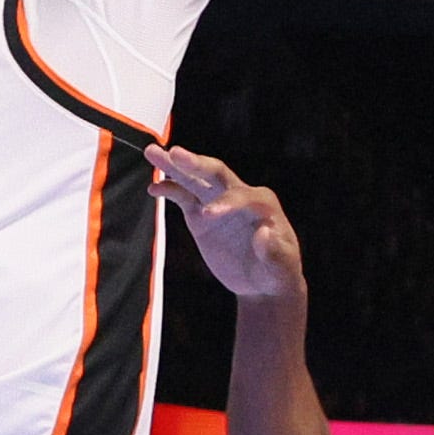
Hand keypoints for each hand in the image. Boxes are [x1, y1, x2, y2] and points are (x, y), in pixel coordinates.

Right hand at [151, 148, 304, 305]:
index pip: (239, 194)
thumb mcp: (281, 267)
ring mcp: (217, 203)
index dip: (224, 202)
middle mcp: (238, 195)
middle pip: (214, 173)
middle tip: (175, 153)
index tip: (207, 216)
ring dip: (174, 166)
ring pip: (194, 180)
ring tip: (152, 152)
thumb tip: (264, 233)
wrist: (261, 282)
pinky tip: (153, 188)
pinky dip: (169, 190)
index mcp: (261, 202)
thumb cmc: (277, 272)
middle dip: (195, 163)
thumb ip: (274, 252)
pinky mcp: (200, 216)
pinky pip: (183, 197)